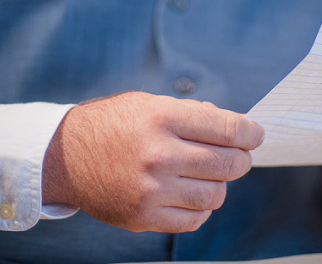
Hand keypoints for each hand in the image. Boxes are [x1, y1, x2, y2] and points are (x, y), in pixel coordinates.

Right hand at [41, 91, 263, 232]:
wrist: (65, 156)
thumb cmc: (112, 125)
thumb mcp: (147, 103)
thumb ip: (190, 114)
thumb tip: (233, 128)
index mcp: (162, 118)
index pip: (227, 128)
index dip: (250, 133)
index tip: (255, 135)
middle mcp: (159, 154)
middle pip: (228, 163)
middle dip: (241, 159)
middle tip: (238, 156)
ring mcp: (152, 189)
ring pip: (215, 194)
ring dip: (220, 184)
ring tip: (210, 174)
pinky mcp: (144, 216)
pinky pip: (194, 219)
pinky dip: (202, 207)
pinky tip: (192, 194)